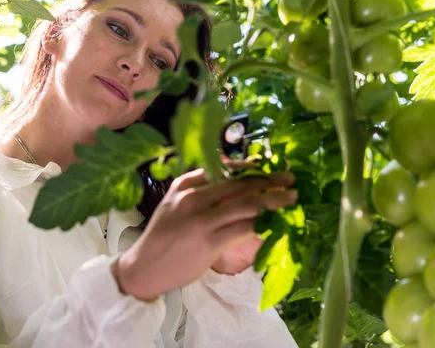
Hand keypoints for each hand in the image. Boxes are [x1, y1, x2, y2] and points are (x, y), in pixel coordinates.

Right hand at [114, 166, 297, 301]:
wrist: (144, 267)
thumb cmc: (163, 237)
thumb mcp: (175, 205)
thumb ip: (199, 194)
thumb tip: (233, 188)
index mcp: (185, 184)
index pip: (223, 168)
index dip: (250, 167)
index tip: (267, 168)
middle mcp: (193, 197)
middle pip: (239, 183)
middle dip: (268, 180)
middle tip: (289, 179)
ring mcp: (201, 219)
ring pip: (246, 204)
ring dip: (273, 200)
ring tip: (290, 199)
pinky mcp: (209, 241)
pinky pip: (244, 228)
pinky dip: (263, 224)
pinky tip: (275, 224)